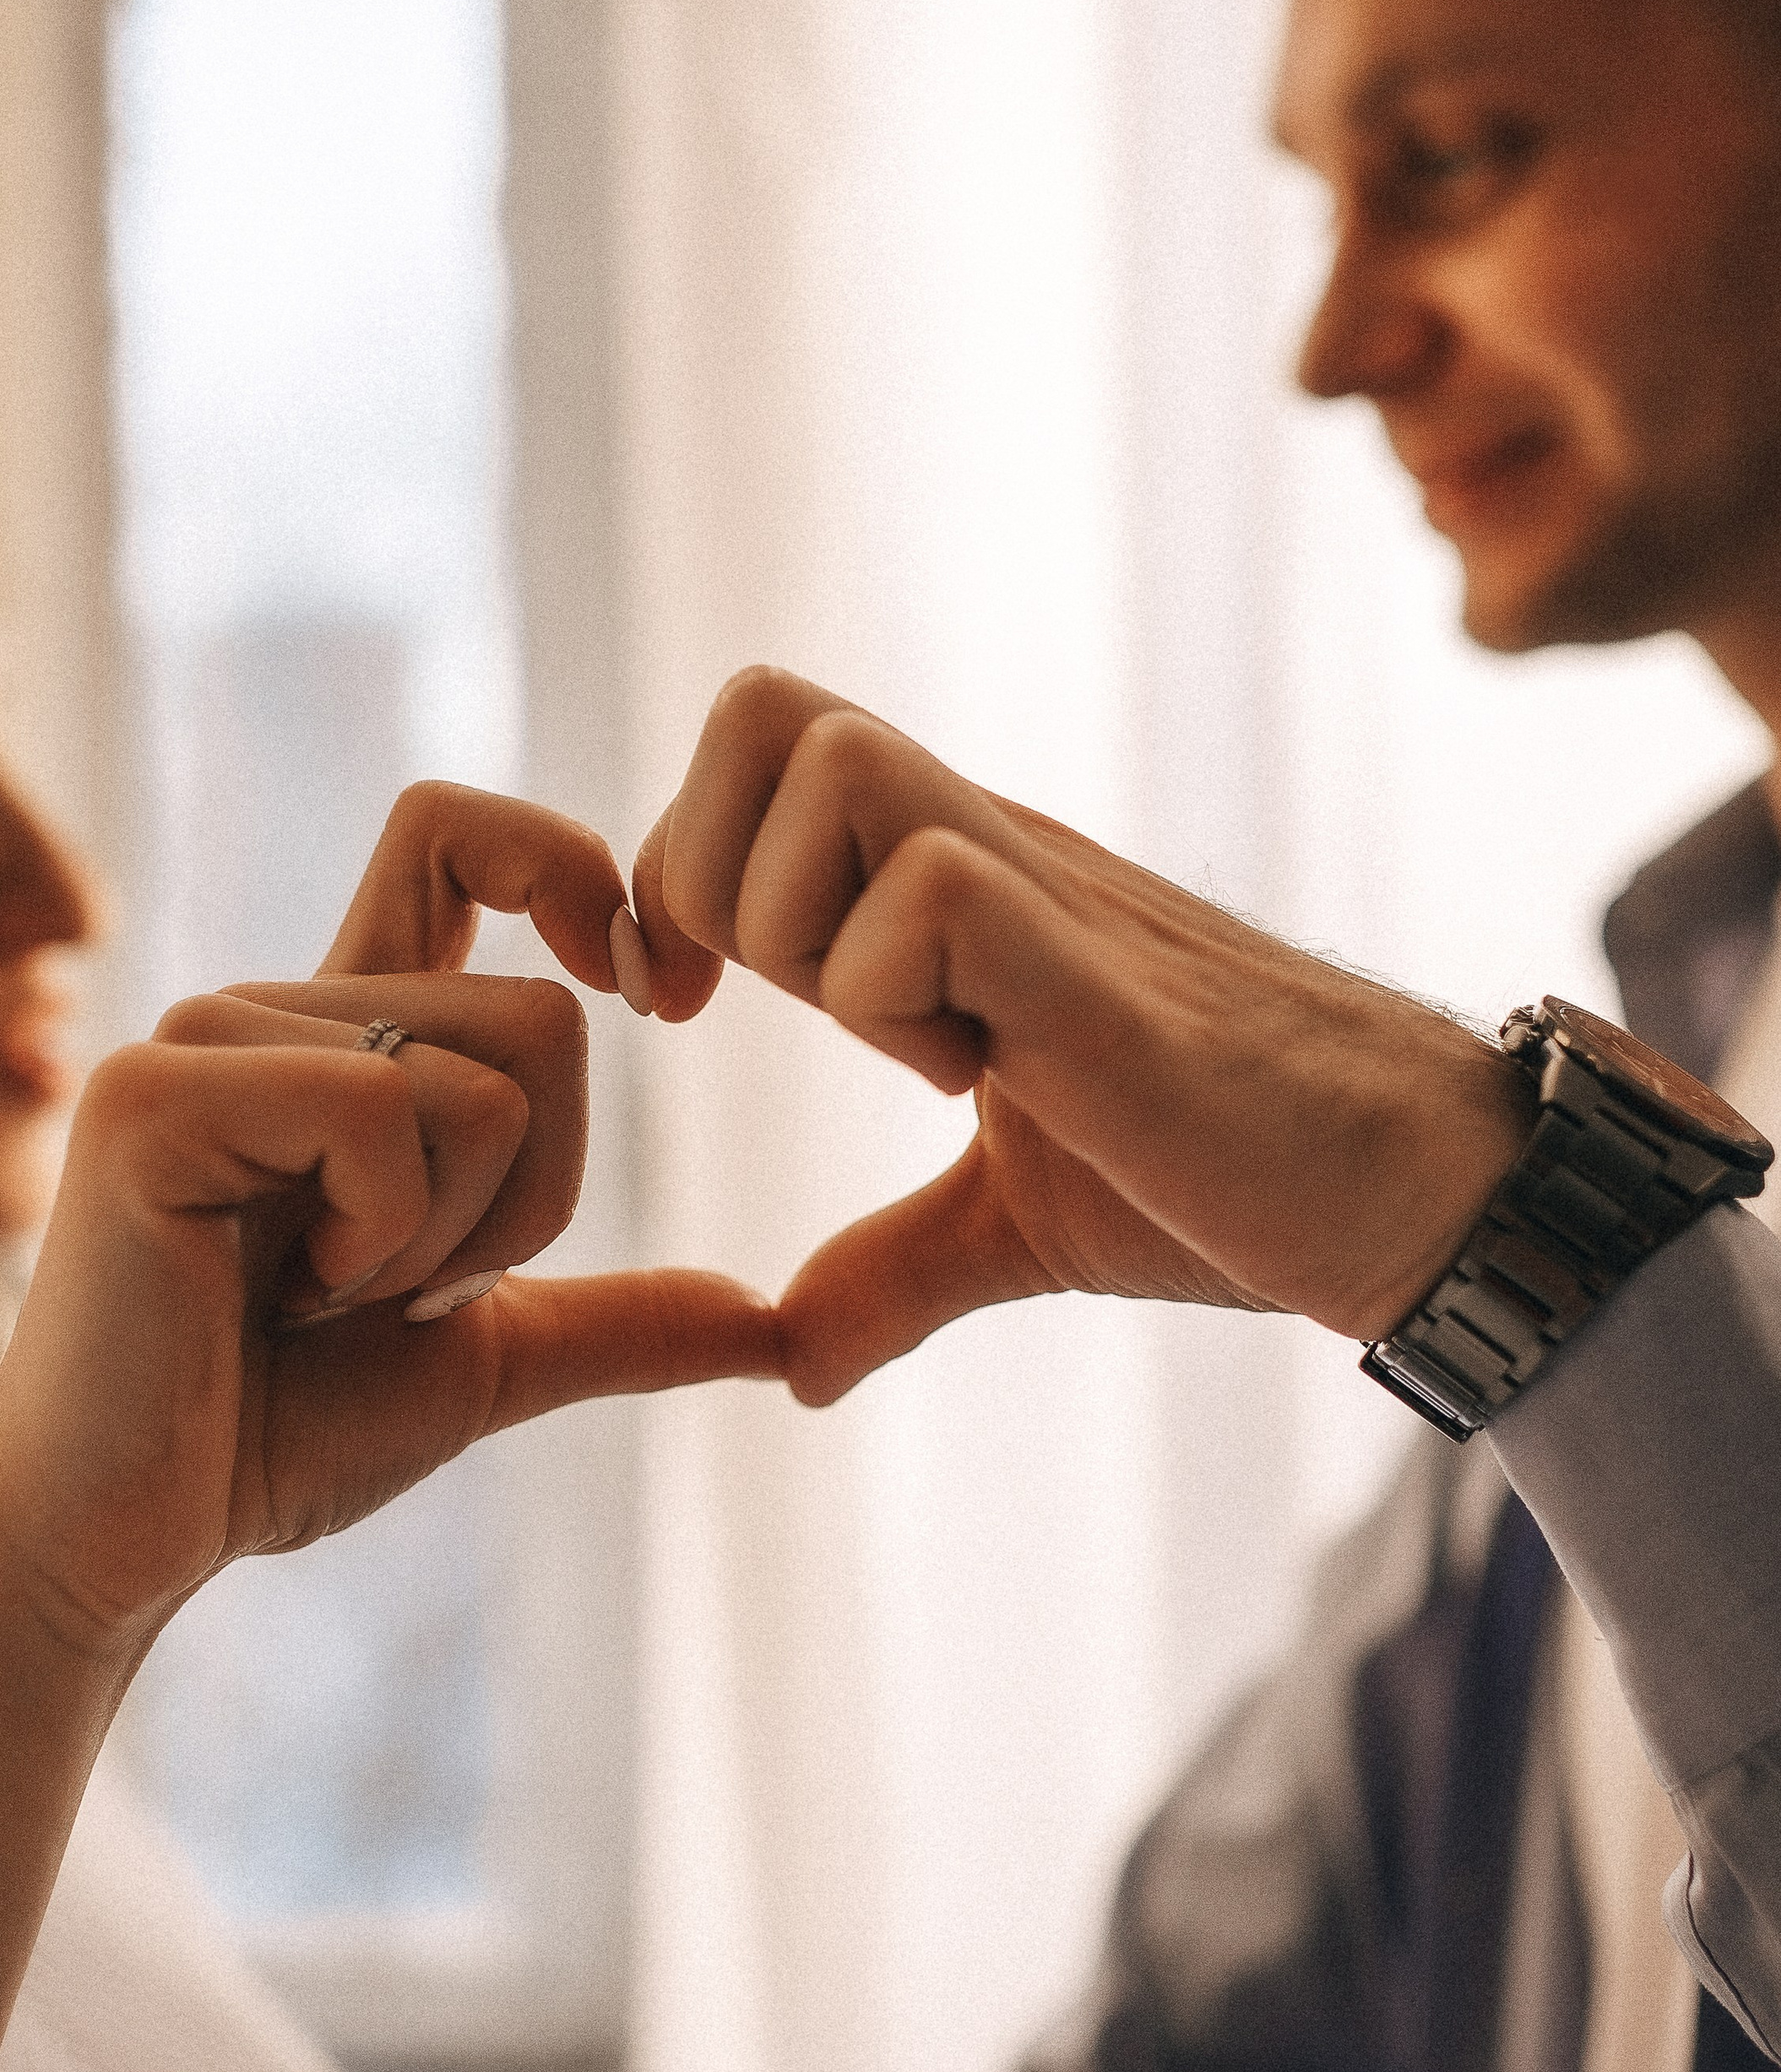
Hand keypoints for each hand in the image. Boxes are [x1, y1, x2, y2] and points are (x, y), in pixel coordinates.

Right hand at [0, 786, 778, 1647]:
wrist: (120, 1544)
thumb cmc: (271, 1436)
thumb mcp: (483, 1361)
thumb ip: (619, 1322)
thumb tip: (775, 1327)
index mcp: (343, 1038)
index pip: (454, 837)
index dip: (565, 867)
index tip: (649, 991)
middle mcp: (270, 1007)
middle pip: (545, 1020)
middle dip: (533, 1200)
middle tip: (397, 1291)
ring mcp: (205, 1038)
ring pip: (486, 1078)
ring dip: (451, 1239)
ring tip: (322, 1300)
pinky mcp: (156, 1098)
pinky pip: (384, 1116)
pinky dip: (379, 1239)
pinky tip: (282, 1298)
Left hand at [631, 670, 1533, 1404]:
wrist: (1401, 1194)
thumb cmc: (1222, 1179)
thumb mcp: (1013, 1221)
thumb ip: (891, 1269)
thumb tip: (789, 1364)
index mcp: (940, 878)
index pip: (743, 747)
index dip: (671, 873)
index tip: (691, 1009)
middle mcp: (975, 843)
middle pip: (759, 707)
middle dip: (712, 873)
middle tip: (774, 1011)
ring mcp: (1037, 890)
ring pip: (832, 761)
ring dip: (806, 925)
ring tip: (902, 1042)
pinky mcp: (1091, 967)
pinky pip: (930, 884)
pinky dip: (895, 989)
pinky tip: (973, 1073)